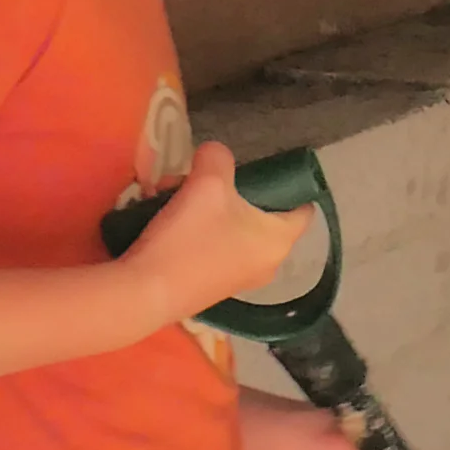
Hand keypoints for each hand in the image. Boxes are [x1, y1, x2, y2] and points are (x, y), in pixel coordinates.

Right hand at [122, 143, 309, 319]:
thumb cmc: (189, 237)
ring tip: (173, 194)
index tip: (263, 167)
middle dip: (229, 189)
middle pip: (258, 213)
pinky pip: (212, 246)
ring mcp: (238, 279)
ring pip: (230, 226)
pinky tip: (165, 218)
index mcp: (279, 241)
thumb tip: (213, 156)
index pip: (304, 208)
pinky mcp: (212, 287)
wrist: (145, 294)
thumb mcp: (207, 182)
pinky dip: (194, 228)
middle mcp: (267, 264)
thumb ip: (217, 157)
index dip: (288, 183)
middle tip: (202, 177)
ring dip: (204, 205)